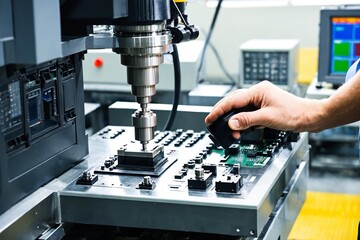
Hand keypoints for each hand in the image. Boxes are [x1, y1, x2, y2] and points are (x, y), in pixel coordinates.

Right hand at [205, 81, 324, 138]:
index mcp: (258, 90)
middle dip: (223, 114)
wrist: (308, 117)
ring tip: (229, 131)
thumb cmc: (294, 113)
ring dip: (233, 120)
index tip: (210, 118)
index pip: (233, 100)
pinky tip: (240, 128)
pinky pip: (247, 113)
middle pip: (234, 102)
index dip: (219, 110)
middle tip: (213, 123)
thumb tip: (231, 123)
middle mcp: (257, 93)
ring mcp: (260, 100)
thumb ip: (247, 120)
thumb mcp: (267, 118)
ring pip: (240, 109)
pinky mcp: (263, 107)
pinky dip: (242, 121)